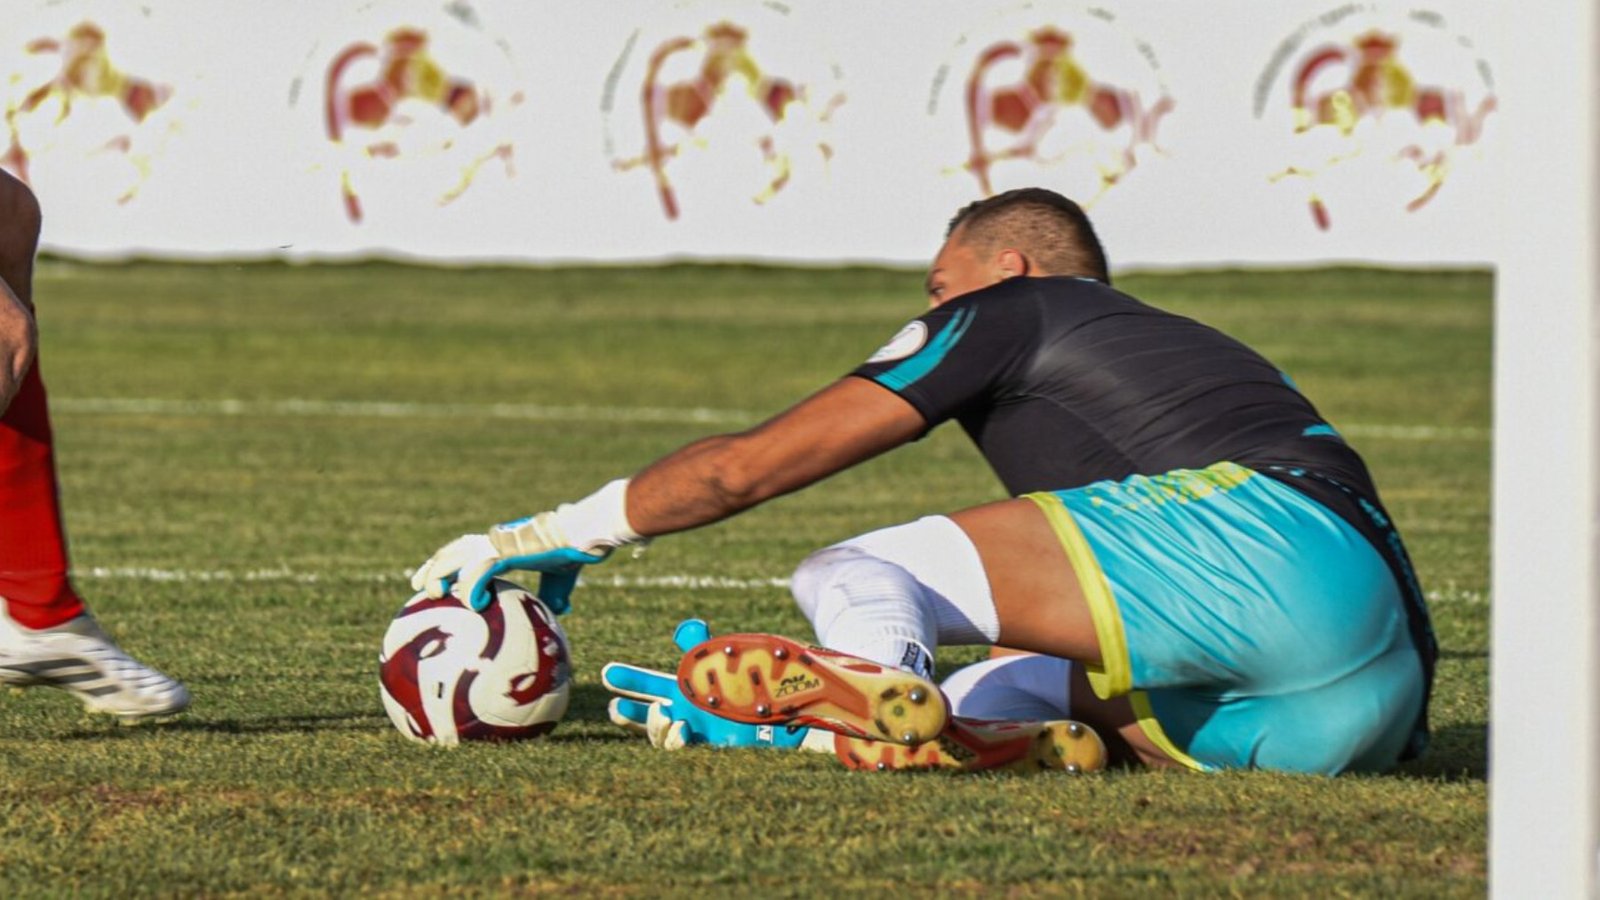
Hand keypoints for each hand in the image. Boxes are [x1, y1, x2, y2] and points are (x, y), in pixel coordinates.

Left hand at [410, 512, 605, 613]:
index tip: (435, 579)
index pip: (465, 550)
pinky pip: (480, 571)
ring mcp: (497, 545)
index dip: (447, 562)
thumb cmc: (573, 551)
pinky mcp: (506, 552)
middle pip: (452, 550)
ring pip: (457, 556)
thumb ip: (552, 594)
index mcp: (502, 544)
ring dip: (441, 574)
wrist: (583, 534)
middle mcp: (494, 541)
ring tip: (433, 594)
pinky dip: (471, 586)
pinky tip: (470, 605)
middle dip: (432, 567)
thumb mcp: (559, 579)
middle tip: (416, 586)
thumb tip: (558, 612)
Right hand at [603, 619, 814, 749]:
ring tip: (664, 713)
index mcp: (688, 689)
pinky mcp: (710, 750)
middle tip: (615, 706)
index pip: (652, 684)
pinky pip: (681, 751)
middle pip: (648, 715)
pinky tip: (681, 729)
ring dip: (655, 725)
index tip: (606, 672)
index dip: (630, 679)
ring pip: (660, 736)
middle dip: (629, 713)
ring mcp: (699, 733)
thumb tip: (686, 628)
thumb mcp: (725, 659)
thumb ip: (704, 644)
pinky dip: (675, 740)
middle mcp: (689, 713)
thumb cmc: (755, 682)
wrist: (788, 710)